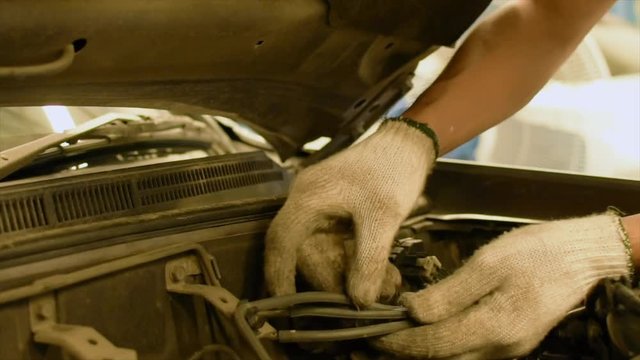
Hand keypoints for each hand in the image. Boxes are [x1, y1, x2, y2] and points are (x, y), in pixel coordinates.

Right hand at [264, 119, 435, 305]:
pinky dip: (354, 260)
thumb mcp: (383, 218)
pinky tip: (381, 274)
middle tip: (361, 301)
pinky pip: (336, 243)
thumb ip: (369, 261)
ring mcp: (319, 207)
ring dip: (348, 273)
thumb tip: (359, 302)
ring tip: (383, 288)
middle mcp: (305, 202)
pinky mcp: (335, 211)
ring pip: (323, 252)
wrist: (408, 145)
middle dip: (331, 280)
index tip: (285, 306)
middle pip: (304, 253)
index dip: (278, 275)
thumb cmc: (392, 172)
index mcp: (307, 199)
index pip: (280, 241)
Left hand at [375, 214, 631, 358]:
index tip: (370, 335)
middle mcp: (501, 347)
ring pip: (454, 359)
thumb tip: (411, 311)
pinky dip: (441, 345)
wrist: (581, 256)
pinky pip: (468, 351)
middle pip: (441, 359)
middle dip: (403, 353)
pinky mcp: (510, 340)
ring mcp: (508, 347)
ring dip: (420, 351)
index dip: (398, 343)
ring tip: (387, 340)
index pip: (433, 345)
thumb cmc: (536, 252)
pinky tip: (423, 332)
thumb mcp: (489, 263)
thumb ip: (450, 293)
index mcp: (495, 327)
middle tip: (368, 344)